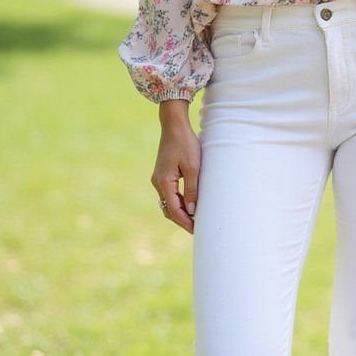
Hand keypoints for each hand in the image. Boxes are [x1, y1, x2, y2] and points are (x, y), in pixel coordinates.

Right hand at [151, 109, 200, 232]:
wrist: (174, 126)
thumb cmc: (185, 144)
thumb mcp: (193, 167)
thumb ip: (192, 190)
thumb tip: (193, 210)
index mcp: (163, 182)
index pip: (174, 210)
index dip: (185, 222)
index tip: (197, 230)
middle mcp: (157, 183)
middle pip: (168, 209)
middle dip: (182, 220)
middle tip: (198, 228)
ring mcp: (158, 179)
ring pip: (168, 203)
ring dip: (180, 212)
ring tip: (195, 219)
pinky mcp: (162, 175)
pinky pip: (169, 194)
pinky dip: (178, 202)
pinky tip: (190, 205)